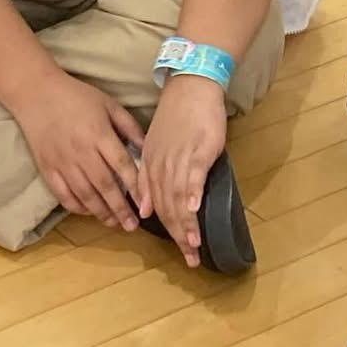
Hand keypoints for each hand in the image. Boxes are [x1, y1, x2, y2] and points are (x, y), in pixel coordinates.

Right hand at [14, 72, 144, 230]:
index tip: (147, 205)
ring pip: (84, 194)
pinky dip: (76, 206)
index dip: (137, 188)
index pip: (122, 167)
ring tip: (115, 224)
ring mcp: (62, 162)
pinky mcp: (46, 168)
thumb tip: (147, 150)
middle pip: (105, 186)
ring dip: (101, 212)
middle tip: (132, 226)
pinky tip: (89, 212)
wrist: (36, 93)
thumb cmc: (78, 97)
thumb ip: (130, 127)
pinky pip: (62, 194)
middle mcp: (81, 152)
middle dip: (120, 209)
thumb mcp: (110, 105)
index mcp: (99, 135)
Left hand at [135, 74, 227, 267]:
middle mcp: (161, 166)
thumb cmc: (180, 117)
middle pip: (168, 208)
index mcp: (151, 167)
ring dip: (187, 223)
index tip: (181, 251)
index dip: (169, 231)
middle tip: (191, 259)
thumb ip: (152, 177)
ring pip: (179, 197)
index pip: (158, 206)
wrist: (191, 87)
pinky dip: (193, 193)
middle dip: (179, 236)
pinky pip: (192, 175)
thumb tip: (149, 207)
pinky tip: (195, 210)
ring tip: (195, 245)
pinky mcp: (197, 149)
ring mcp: (178, 159)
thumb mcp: (157, 147)